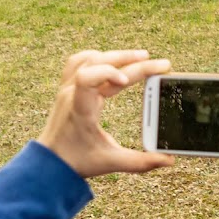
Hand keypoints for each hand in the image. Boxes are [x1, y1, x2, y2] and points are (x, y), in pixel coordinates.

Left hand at [38, 50, 173, 177]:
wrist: (49, 162)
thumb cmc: (76, 161)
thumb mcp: (110, 163)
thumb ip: (141, 162)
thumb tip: (169, 160)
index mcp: (80, 110)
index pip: (88, 78)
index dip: (108, 73)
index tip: (127, 80)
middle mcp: (72, 94)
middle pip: (99, 63)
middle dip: (131, 60)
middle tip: (160, 64)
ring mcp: (67, 88)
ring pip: (91, 58)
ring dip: (118, 55)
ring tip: (142, 57)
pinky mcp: (68, 88)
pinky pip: (80, 61)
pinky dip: (100, 56)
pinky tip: (115, 60)